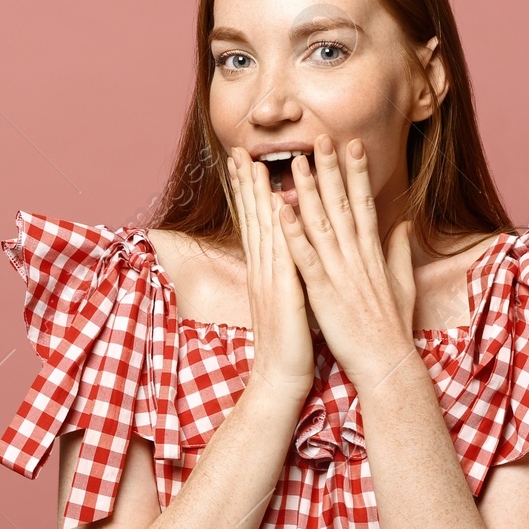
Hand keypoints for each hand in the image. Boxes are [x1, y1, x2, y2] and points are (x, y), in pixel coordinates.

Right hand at [228, 148, 315, 402]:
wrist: (281, 377)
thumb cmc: (290, 343)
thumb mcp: (289, 301)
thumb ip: (287, 275)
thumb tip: (290, 255)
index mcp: (266, 271)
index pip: (257, 224)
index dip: (251, 193)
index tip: (248, 164)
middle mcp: (262, 270)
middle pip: (253, 218)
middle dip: (246, 183)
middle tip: (238, 151)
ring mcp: (269, 279)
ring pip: (262, 228)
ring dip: (257, 195)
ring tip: (253, 164)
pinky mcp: (283, 292)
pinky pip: (281, 255)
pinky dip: (280, 228)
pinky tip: (279, 205)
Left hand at [273, 134, 419, 388]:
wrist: (387, 363)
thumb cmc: (392, 328)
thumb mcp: (402, 283)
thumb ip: (399, 250)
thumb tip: (403, 223)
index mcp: (373, 254)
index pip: (364, 204)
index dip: (357, 173)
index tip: (352, 146)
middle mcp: (357, 257)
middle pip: (343, 205)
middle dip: (332, 170)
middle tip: (321, 139)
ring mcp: (341, 273)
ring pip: (322, 224)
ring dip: (308, 192)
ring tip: (297, 163)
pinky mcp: (324, 292)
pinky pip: (305, 258)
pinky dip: (293, 233)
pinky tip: (281, 212)